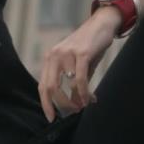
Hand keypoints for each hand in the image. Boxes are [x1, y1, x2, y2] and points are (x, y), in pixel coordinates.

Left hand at [38, 6, 120, 121]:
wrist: (102, 24)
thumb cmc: (89, 46)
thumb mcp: (78, 66)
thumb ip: (74, 84)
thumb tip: (76, 104)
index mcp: (50, 59)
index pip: (42, 86)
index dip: (46, 104)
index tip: (51, 118)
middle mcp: (54, 55)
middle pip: (50, 88)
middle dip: (61, 105)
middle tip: (73, 112)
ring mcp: (67, 54)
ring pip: (66, 85)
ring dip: (76, 100)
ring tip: (83, 105)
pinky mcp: (81, 53)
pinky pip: (80, 78)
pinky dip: (84, 92)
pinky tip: (89, 99)